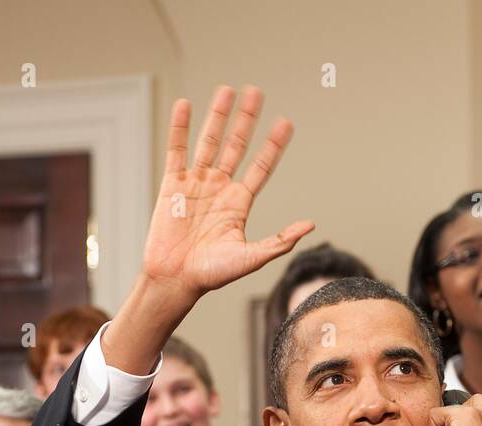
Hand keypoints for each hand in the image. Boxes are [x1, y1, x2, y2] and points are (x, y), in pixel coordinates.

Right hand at [141, 84, 313, 299]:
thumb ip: (279, 241)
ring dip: (218, 117)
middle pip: (236, 146)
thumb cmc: (211, 275)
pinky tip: (185, 106)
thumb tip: (310, 225)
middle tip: (256, 93)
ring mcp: (195, 185)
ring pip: (209, 143)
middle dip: (246, 120)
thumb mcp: (250, 258)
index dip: (273, 146)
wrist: (175, 280)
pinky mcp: (171, 186)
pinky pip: (176, 151)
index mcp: (239, 204)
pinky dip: (179, 129)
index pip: (260, 167)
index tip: (286, 123)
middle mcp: (219, 189)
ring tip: (227, 90)